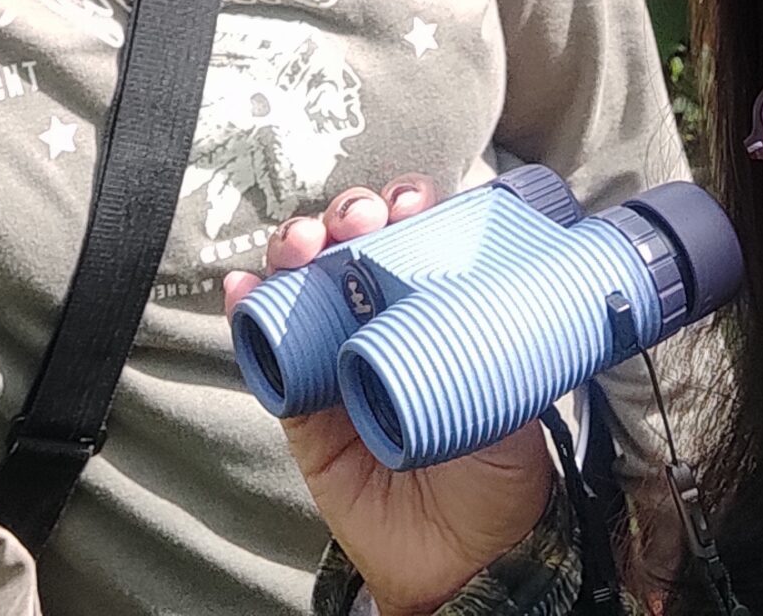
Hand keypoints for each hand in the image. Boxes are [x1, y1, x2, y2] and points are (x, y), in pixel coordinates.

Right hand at [227, 179, 555, 615]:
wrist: (462, 559)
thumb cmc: (499, 473)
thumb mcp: (520, 398)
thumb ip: (503, 347)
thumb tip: (508, 287)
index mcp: (438, 308)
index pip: (416, 235)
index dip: (407, 205)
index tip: (412, 202)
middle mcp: (383, 319)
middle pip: (353, 244)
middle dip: (350, 215)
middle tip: (361, 222)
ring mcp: (336, 355)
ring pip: (303, 280)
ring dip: (296, 245)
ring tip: (304, 245)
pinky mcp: (300, 401)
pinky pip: (265, 347)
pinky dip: (247, 310)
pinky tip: (242, 287)